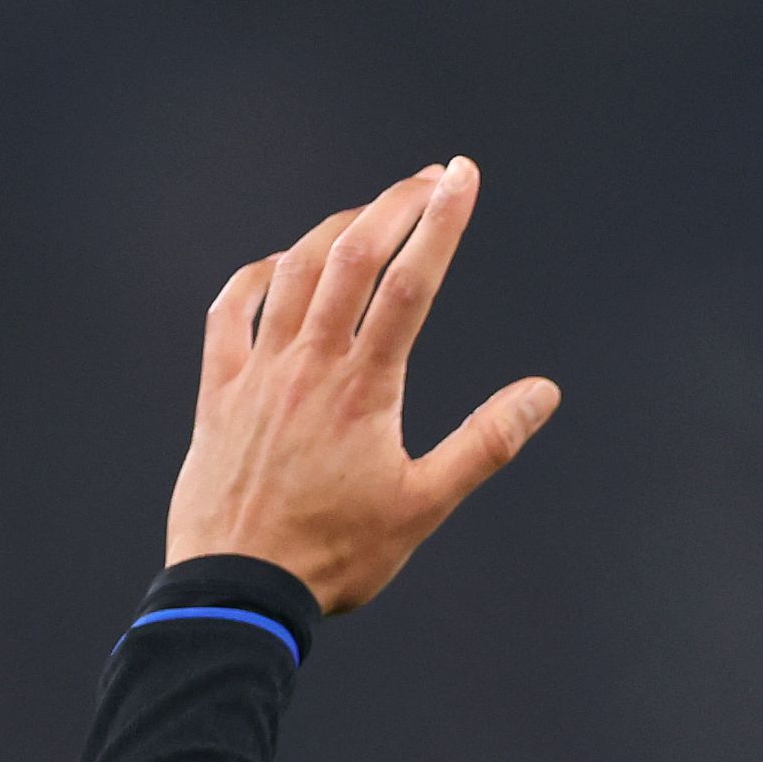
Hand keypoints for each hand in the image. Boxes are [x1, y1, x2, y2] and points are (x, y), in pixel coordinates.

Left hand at [164, 158, 558, 613]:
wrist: (236, 586)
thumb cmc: (337, 555)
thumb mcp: (426, 506)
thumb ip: (486, 443)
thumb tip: (542, 393)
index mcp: (365, 386)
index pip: (412, 281)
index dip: (441, 221)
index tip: (462, 176)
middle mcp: (309, 362)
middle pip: (353, 255)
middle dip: (395, 205)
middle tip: (429, 177)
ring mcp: (258, 370)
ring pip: (295, 271)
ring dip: (336, 230)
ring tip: (371, 213)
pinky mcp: (220, 391)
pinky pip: (231, 310)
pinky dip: (258, 275)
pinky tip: (278, 266)